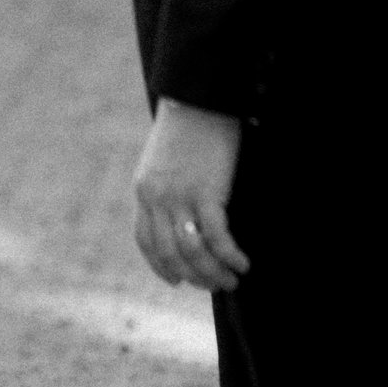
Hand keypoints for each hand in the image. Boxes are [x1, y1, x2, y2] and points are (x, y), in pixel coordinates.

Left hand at [132, 98, 249, 290]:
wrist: (198, 100)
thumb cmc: (186, 128)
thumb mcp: (161, 160)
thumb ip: (162, 188)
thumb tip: (179, 216)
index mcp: (144, 191)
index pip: (146, 242)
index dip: (161, 267)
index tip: (178, 281)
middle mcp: (156, 199)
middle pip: (170, 254)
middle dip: (193, 277)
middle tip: (214, 286)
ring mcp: (180, 197)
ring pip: (193, 252)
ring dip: (214, 273)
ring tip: (232, 281)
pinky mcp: (206, 192)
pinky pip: (217, 237)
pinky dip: (230, 256)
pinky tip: (243, 263)